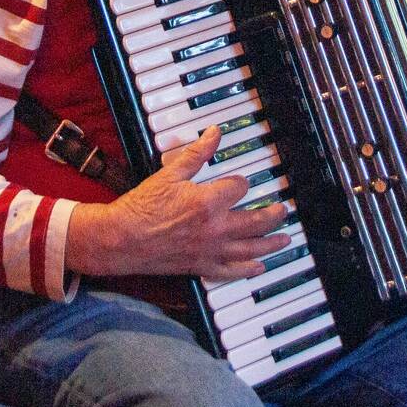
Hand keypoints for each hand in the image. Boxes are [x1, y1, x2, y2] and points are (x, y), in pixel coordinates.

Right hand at [66, 127, 290, 279]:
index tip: (239, 181)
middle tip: (283, 210)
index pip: (240, 187)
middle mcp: (215, 228)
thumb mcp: (169, 173)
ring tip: (284, 239)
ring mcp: (210, 250)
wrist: (122, 239)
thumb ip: (196, 154)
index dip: (241, 181)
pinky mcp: (201, 266)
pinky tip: (258, 268)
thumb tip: (214, 134)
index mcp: (208, 202)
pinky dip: (247, 271)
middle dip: (273, 215)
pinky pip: (231, 272)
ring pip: (251, 249)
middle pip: (256, 221)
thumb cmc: (142, 207)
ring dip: (271, 244)